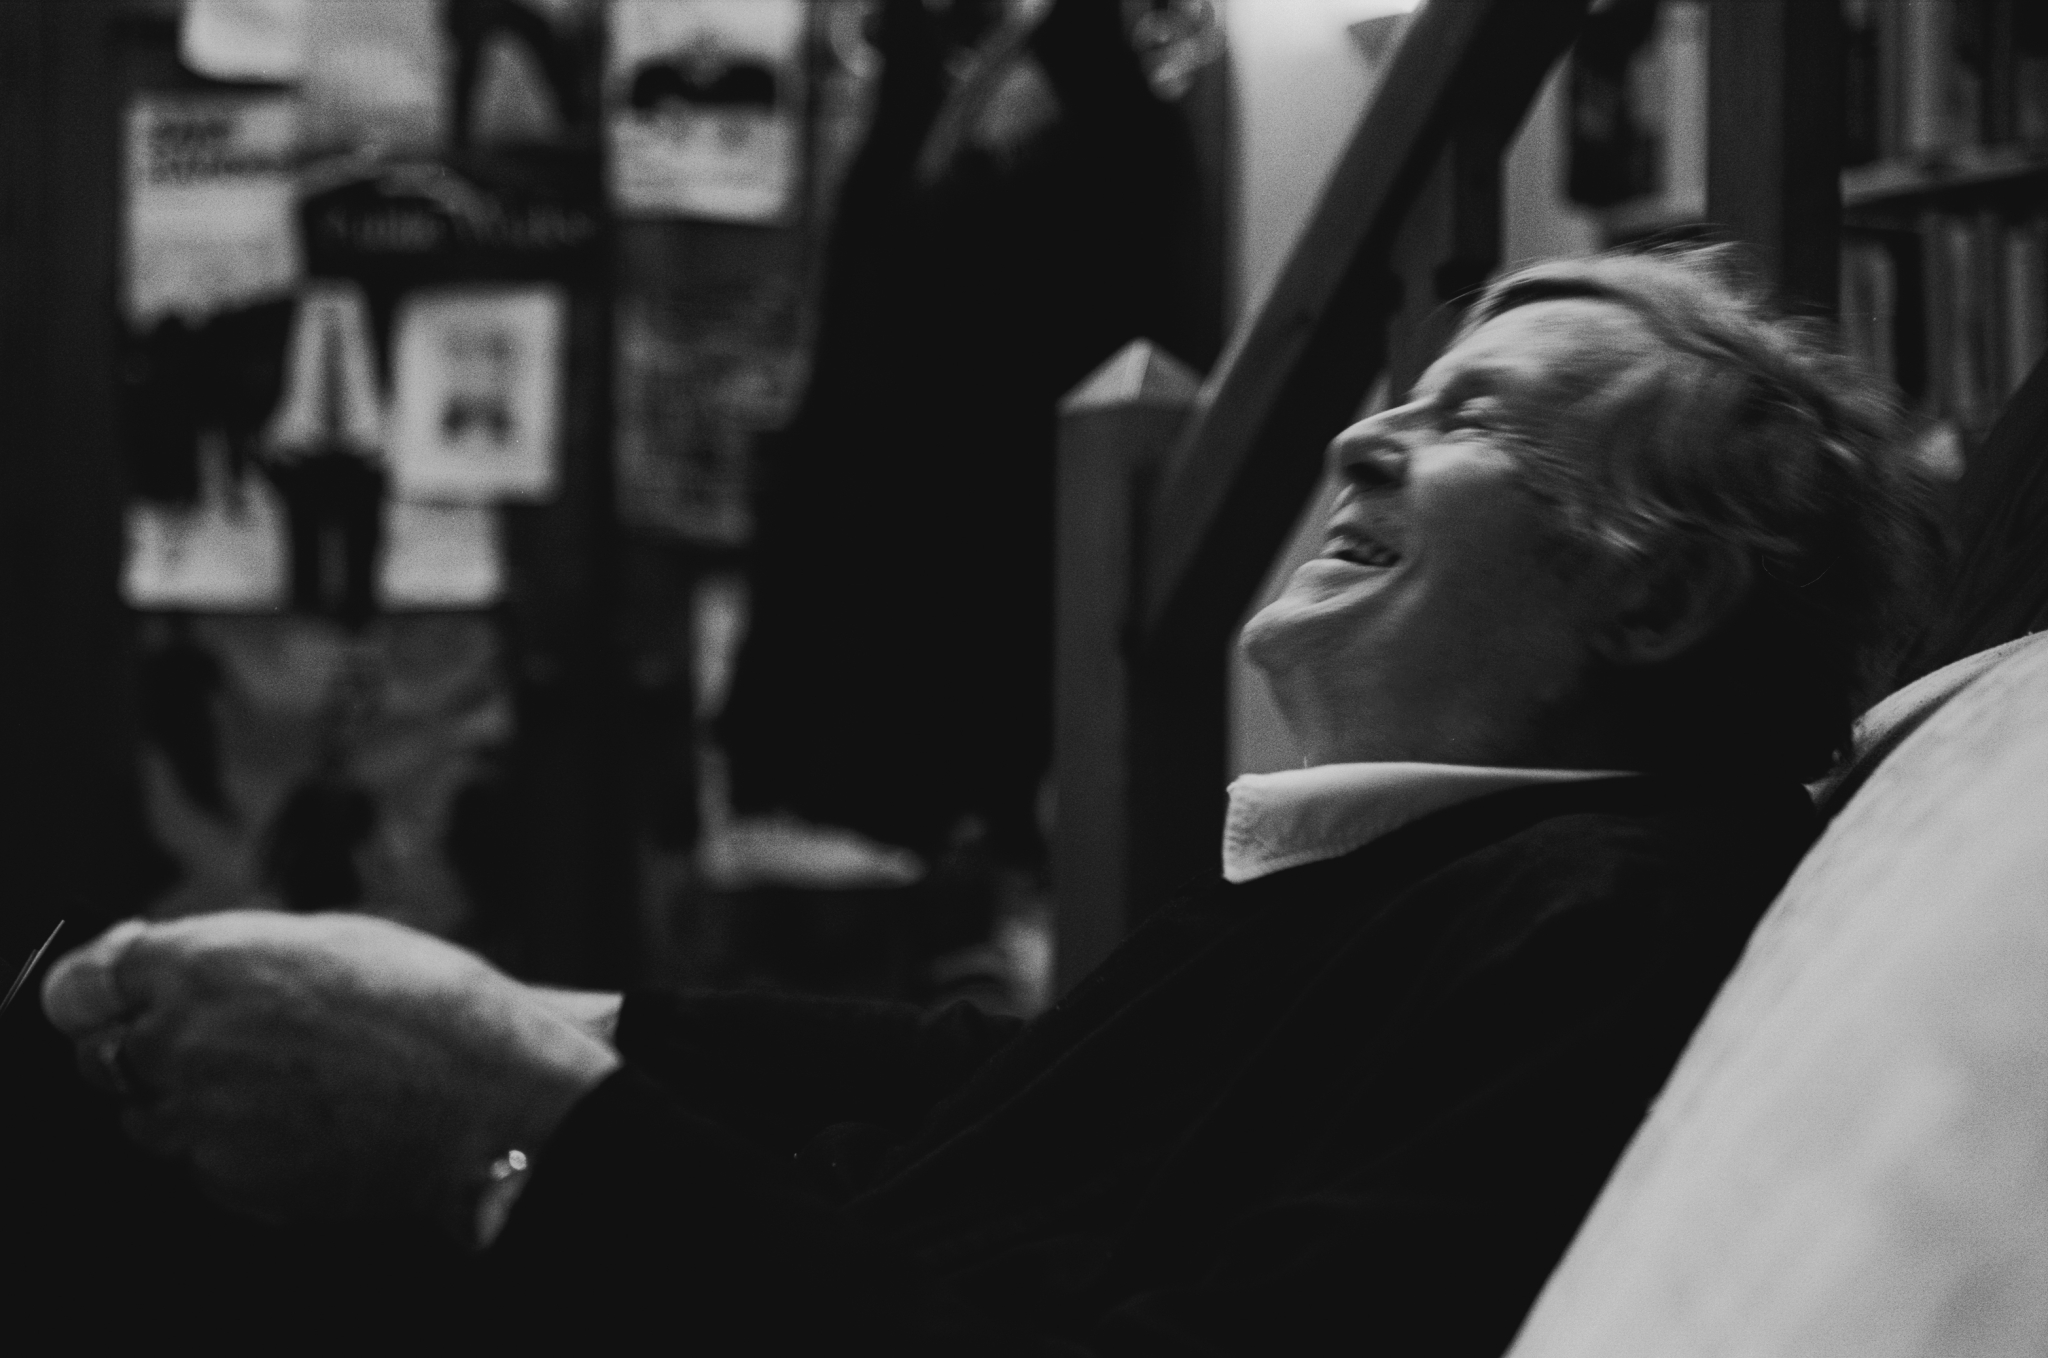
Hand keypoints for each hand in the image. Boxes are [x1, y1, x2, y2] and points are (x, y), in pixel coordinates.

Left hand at [41, 911, 619, 1238]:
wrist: (486, 1099)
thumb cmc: (428, 1003)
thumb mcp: (327, 938)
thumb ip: (228, 952)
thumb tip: (160, 960)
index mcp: (200, 965)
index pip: (82, 986)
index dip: (109, 989)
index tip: (131, 992)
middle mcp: (180, 1043)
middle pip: (105, 1055)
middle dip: (149, 1045)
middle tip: (226, 1039)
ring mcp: (200, 1121)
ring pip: (149, 1117)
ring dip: (190, 1100)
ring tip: (283, 1085)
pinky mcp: (229, 1182)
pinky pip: (204, 1163)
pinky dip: (238, 1146)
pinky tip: (308, 1122)